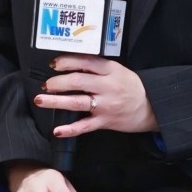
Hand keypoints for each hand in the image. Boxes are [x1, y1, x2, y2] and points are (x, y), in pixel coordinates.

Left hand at [35, 55, 156, 136]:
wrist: (151, 107)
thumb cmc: (131, 86)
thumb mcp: (117, 70)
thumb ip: (97, 67)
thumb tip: (70, 65)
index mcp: (110, 70)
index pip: (85, 62)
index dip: (67, 61)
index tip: (54, 64)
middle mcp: (107, 86)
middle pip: (78, 81)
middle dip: (57, 82)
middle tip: (45, 84)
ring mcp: (106, 105)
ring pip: (77, 102)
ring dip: (56, 101)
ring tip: (41, 99)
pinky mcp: (105, 122)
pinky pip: (85, 126)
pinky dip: (70, 129)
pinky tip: (58, 130)